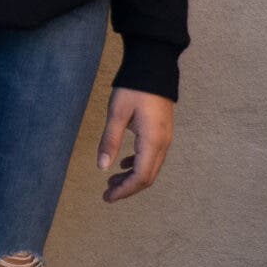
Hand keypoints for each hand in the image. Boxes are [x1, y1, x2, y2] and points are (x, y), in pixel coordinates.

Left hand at [98, 87, 174, 201]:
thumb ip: (109, 141)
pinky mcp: (162, 132)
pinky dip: (137, 165)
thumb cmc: (134, 89)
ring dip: (132, 177)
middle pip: (147, 177)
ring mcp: (165, 139)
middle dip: (128, 188)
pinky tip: (123, 164)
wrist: (154, 68)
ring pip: (150, 168)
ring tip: (111, 181)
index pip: (140, 177)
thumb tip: (102, 167)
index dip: (124, 190)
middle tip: (107, 193)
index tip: (107, 197)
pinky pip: (152, 157)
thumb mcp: (117, 114)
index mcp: (152, 142)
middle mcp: (163, 144)